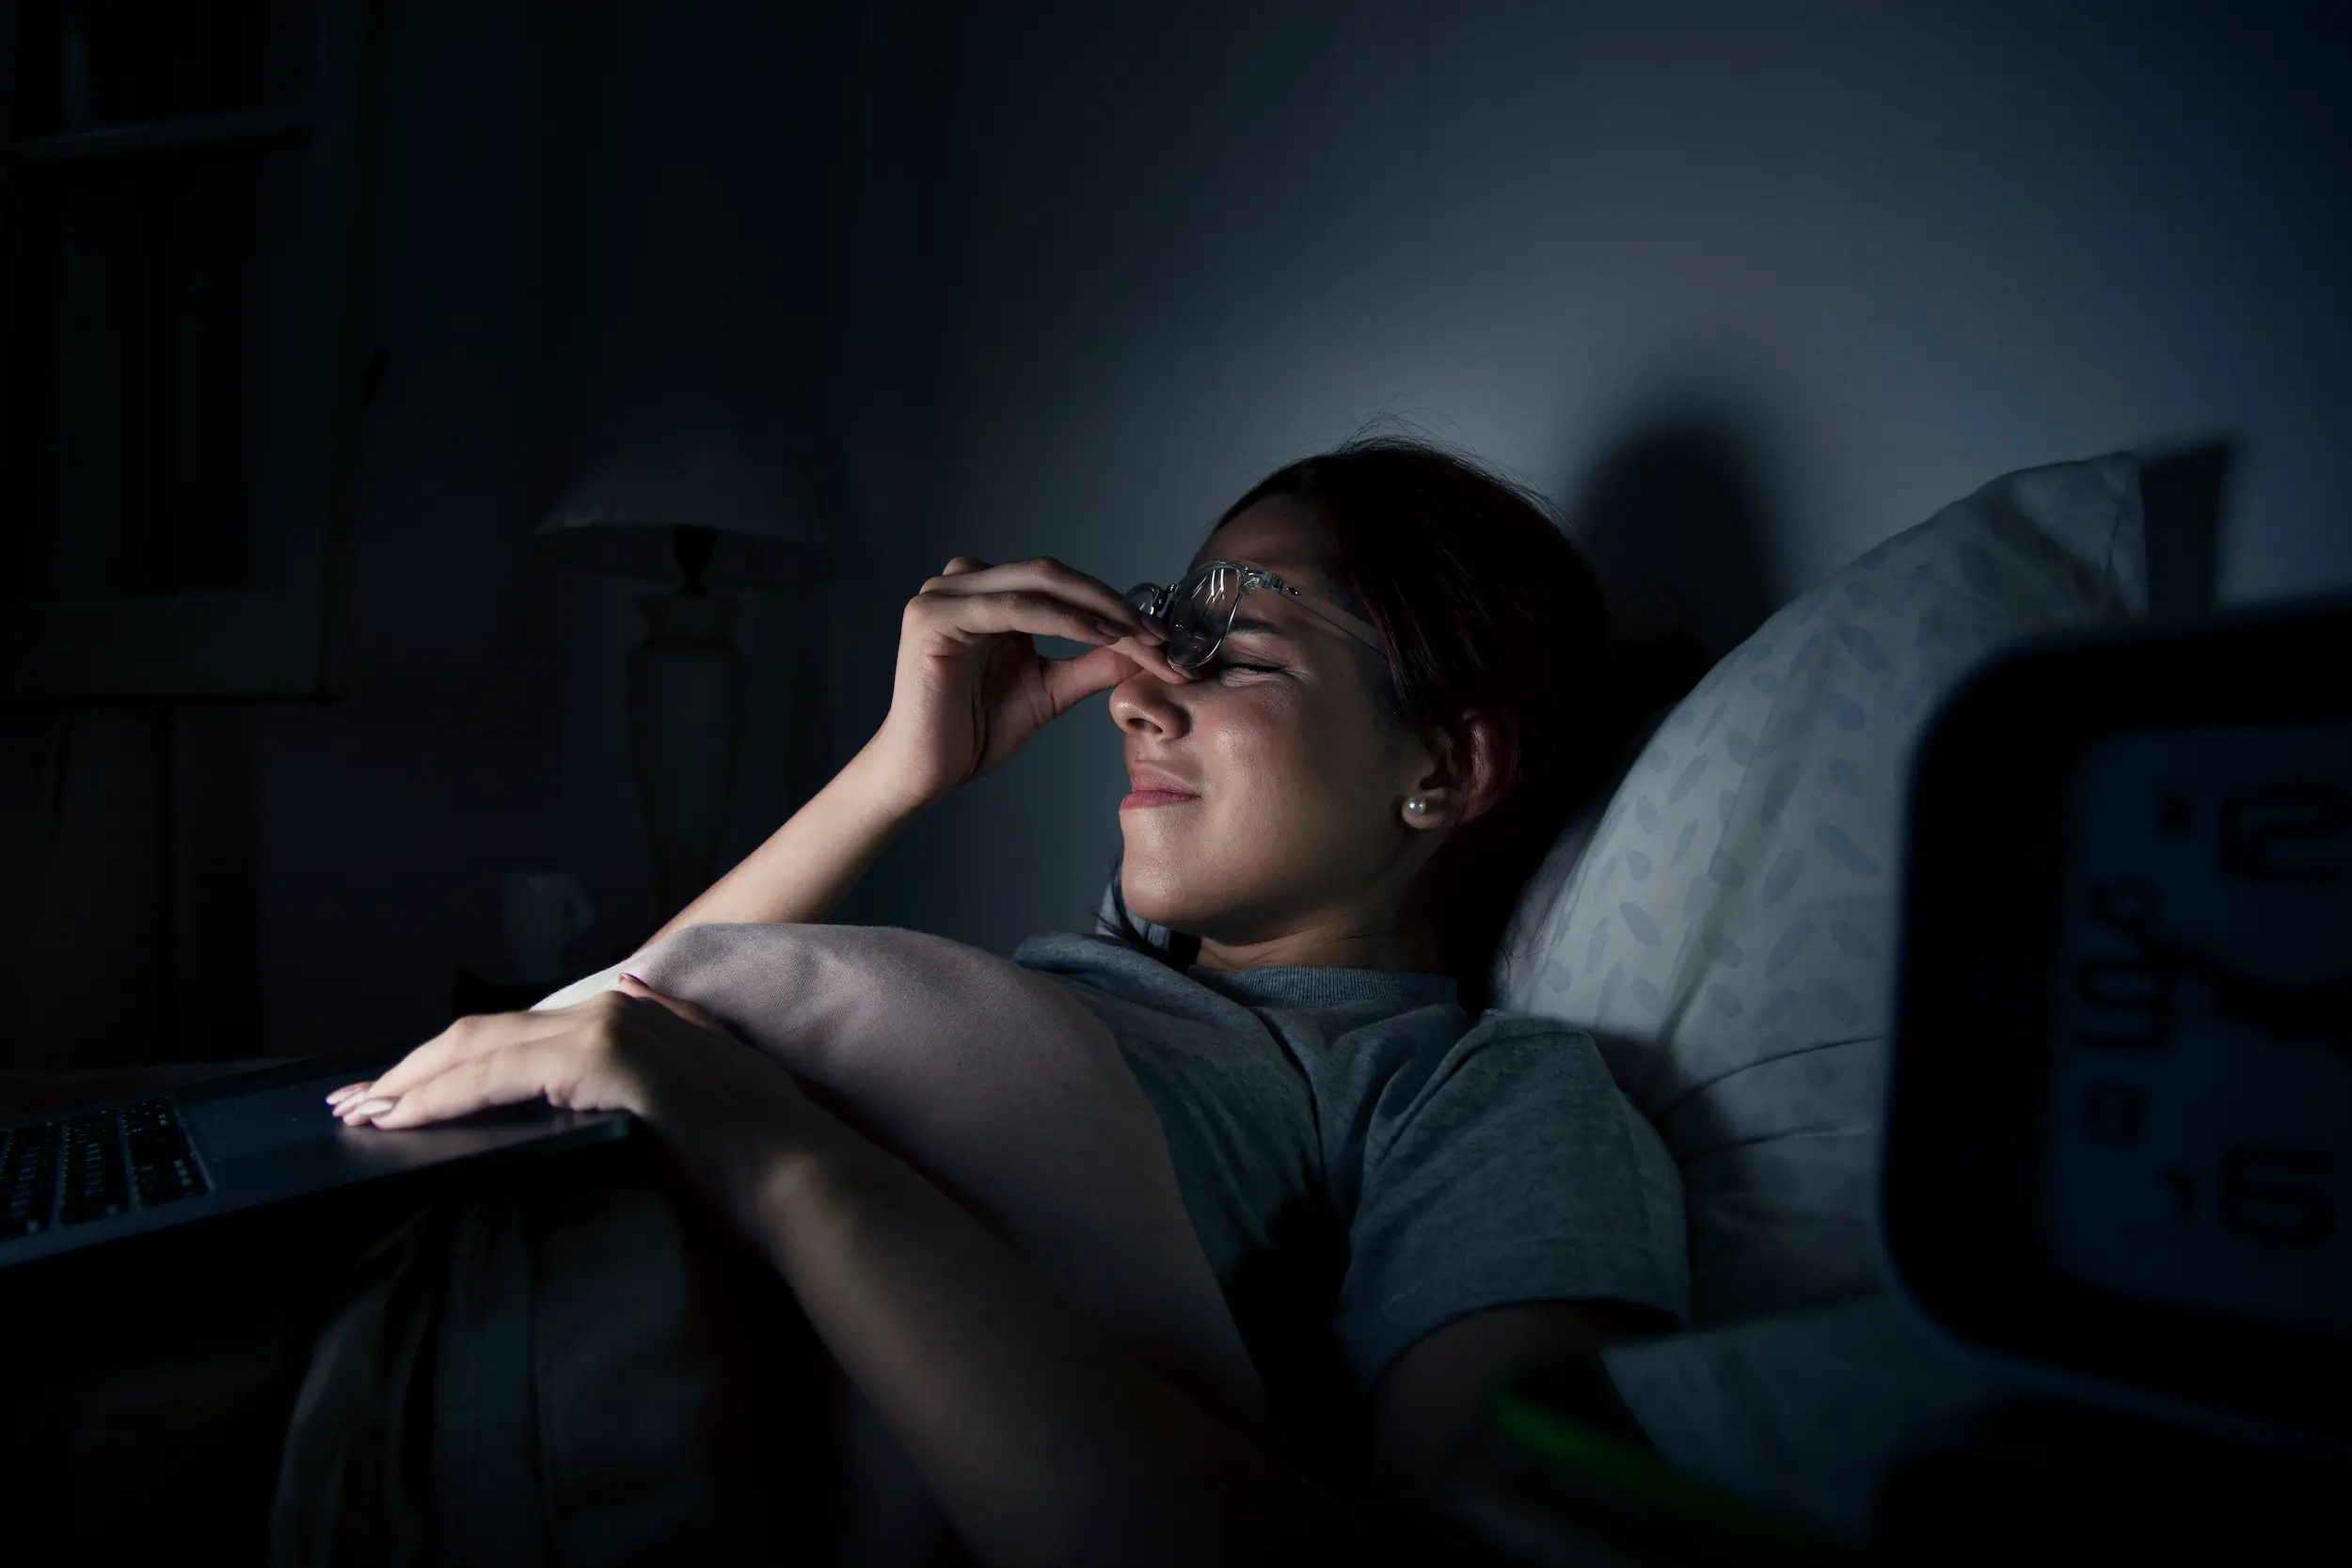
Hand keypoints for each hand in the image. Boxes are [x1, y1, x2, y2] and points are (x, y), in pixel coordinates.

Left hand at [324, 976, 821, 1197]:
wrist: (802, 1180)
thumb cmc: (758, 1163)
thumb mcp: (704, 1095)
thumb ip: (665, 1051)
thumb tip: (632, 1004)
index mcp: (638, 1017)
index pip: (521, 1033)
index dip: (455, 1061)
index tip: (402, 1093)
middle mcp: (618, 1009)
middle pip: (485, 1032)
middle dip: (414, 1069)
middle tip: (355, 1103)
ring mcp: (610, 1030)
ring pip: (479, 1049)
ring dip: (413, 1083)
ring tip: (361, 1115)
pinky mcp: (603, 1062)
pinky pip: (497, 1077)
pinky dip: (442, 1099)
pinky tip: (405, 1123)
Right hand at [869, 555, 1187, 807]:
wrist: (928, 771)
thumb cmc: (975, 730)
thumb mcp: (1051, 689)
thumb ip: (1094, 663)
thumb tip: (1149, 650)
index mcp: (987, 594)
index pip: (1061, 585)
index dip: (1116, 605)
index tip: (1165, 638)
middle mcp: (963, 584)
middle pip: (1053, 574)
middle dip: (1115, 604)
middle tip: (1162, 636)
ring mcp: (944, 595)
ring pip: (1038, 584)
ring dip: (1098, 609)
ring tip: (1141, 637)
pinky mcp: (934, 617)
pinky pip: (1014, 608)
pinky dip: (1064, 619)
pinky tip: (1100, 637)